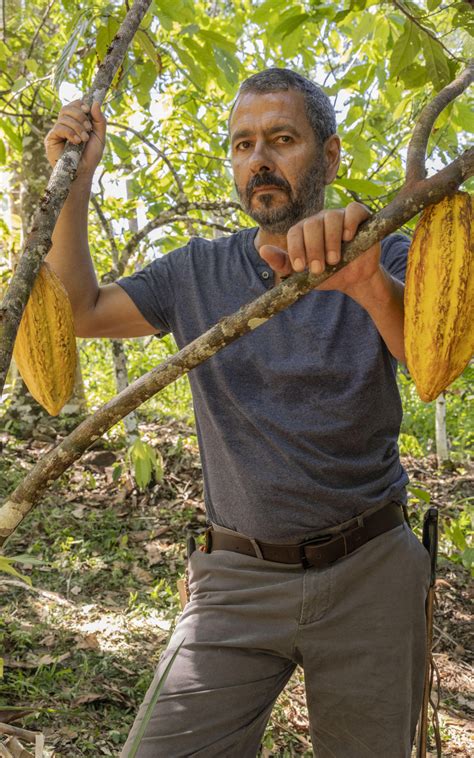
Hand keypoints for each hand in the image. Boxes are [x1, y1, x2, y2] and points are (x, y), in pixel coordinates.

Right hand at [44, 100, 105, 177]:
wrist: (83, 172)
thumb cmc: (91, 156)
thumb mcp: (100, 137)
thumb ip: (99, 121)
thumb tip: (95, 103)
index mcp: (76, 122)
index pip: (74, 105)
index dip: (80, 104)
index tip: (87, 110)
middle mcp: (65, 124)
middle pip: (67, 108)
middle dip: (80, 116)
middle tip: (88, 129)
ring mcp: (57, 131)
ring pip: (63, 117)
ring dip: (77, 127)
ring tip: (83, 139)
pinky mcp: (51, 139)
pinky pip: (58, 128)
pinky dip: (70, 133)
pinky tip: (76, 142)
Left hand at [259, 202, 380, 295]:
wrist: (354, 280)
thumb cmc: (327, 274)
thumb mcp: (303, 274)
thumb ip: (283, 263)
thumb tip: (262, 250)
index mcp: (304, 231)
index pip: (295, 232)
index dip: (296, 249)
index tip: (300, 268)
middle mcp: (320, 220)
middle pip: (312, 224)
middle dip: (313, 249)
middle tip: (319, 269)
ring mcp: (339, 216)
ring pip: (331, 217)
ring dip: (331, 240)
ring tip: (334, 260)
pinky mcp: (359, 217)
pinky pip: (353, 210)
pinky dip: (350, 222)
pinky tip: (348, 237)